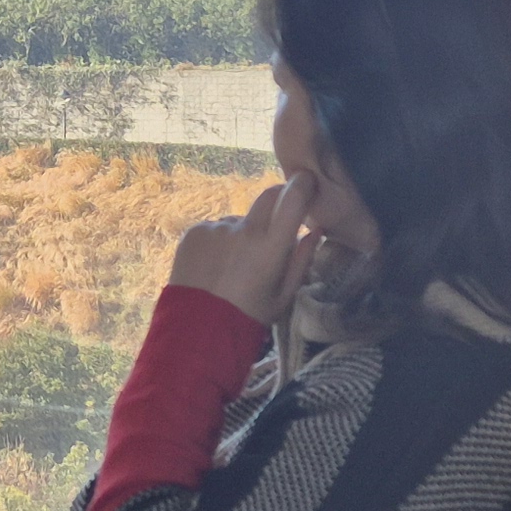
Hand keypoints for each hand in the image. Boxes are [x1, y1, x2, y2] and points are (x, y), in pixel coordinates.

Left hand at [170, 181, 319, 326]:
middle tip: (275, 224)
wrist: (198, 328)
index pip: (293, 198)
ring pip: (240, 220)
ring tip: (235, 265)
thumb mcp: (284, 295)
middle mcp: (244, 230)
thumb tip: (315, 230)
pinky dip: (220, 241)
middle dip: (278, 200)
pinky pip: (216, 228)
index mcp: (271, 246)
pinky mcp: (195, 231)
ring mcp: (217, 228)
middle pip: (267, 195)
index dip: (303, 185)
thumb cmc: (250, 315)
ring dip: (244, 233)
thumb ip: (302, 259)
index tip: (307, 183)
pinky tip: (215, 266)